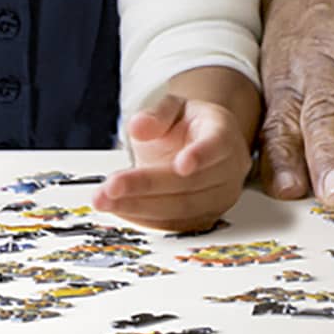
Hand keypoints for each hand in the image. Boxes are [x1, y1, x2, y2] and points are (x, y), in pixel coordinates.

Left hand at [94, 91, 252, 231]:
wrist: (198, 146)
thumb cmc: (187, 126)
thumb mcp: (172, 108)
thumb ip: (157, 114)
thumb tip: (138, 126)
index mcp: (223, 133)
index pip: (217, 145)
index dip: (200, 155)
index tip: (181, 165)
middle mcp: (229, 169)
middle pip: (191, 183)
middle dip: (147, 186)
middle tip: (111, 186)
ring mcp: (220, 197)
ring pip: (181, 209)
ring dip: (139, 206)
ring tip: (105, 200)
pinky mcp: (205, 218)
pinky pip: (175, 224)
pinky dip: (143, 218)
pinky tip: (118, 208)